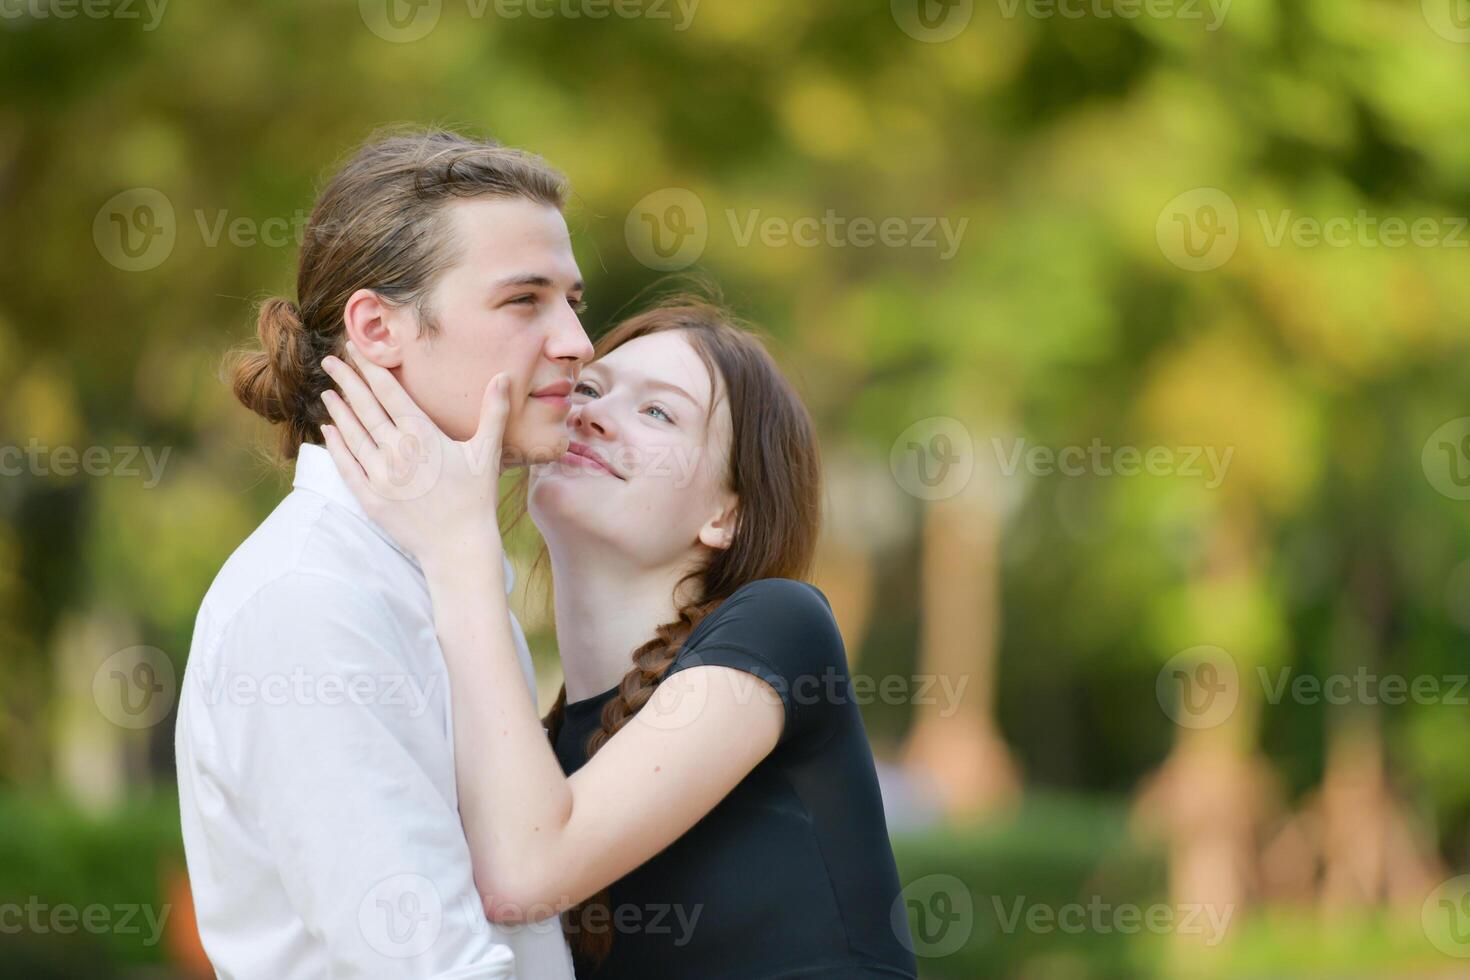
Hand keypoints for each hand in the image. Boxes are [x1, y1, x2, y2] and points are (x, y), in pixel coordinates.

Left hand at [319, 342, 509, 571]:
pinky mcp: (370, 498)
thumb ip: (493, 411)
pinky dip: (335, 446)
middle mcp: (397, 452)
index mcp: (423, 436)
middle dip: (346, 381)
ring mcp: (380, 476)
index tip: (353, 351)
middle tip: (330, 360)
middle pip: (365, 407)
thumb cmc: (476, 499)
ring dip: (338, 410)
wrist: (459, 547)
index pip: (389, 392)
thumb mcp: (487, 452)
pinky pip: (346, 466)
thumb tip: (502, 376)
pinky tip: (327, 431)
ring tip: (327, 392)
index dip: (369, 369)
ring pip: (352, 434)